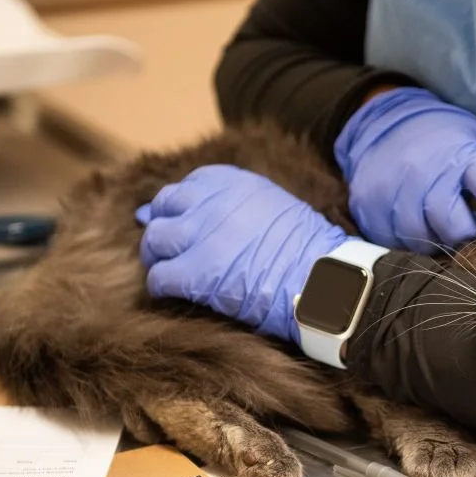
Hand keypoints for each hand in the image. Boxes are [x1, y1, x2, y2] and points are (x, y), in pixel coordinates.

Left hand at [137, 165, 346, 342]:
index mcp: (233, 183)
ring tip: (171, 271)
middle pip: (163, 209)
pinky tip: (175, 293)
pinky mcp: (193, 274)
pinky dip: (161, 286)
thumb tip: (202, 212)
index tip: (181, 222)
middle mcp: (210, 203)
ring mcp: (199, 237)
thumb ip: (237, 204)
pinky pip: (158, 277)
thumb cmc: (307, 248)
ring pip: (154, 241)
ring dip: (158, 257)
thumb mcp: (274, 205)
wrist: (321, 278)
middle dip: (163, 228)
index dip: (179, 207)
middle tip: (170, 249)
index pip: (186, 186)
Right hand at [334, 86, 475, 251]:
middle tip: (470, 228)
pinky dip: (411, 238)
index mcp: (464, 154)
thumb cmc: (446, 137)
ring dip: (438, 239)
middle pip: (456, 229)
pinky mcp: (371, 207)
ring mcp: (394, 191)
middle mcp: (426, 172)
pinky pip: (397, 241)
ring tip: (441, 221)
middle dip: (468, 235)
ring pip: (425, 241)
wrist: (387, 119)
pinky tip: (417, 220)